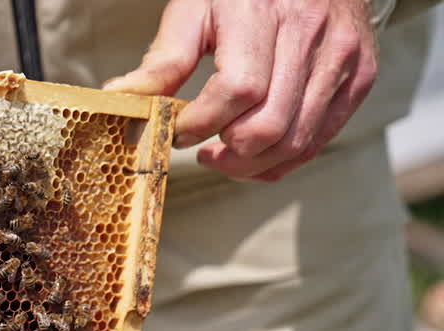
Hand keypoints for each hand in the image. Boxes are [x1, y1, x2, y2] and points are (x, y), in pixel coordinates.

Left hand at [103, 0, 378, 181]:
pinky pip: (319, 139)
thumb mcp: (194, 8)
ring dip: (252, 165)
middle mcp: (310, 35)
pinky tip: (254, 154)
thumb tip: (121, 98)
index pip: (237, 90)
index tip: (178, 131)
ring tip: (224, 154)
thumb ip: (164, 59)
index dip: (201, 123)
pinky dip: (283, 160)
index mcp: (263, 13)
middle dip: (228, 153)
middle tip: (202, 150)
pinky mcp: (360, 76)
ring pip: (296, 141)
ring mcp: (341, 58)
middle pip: (269, 126)